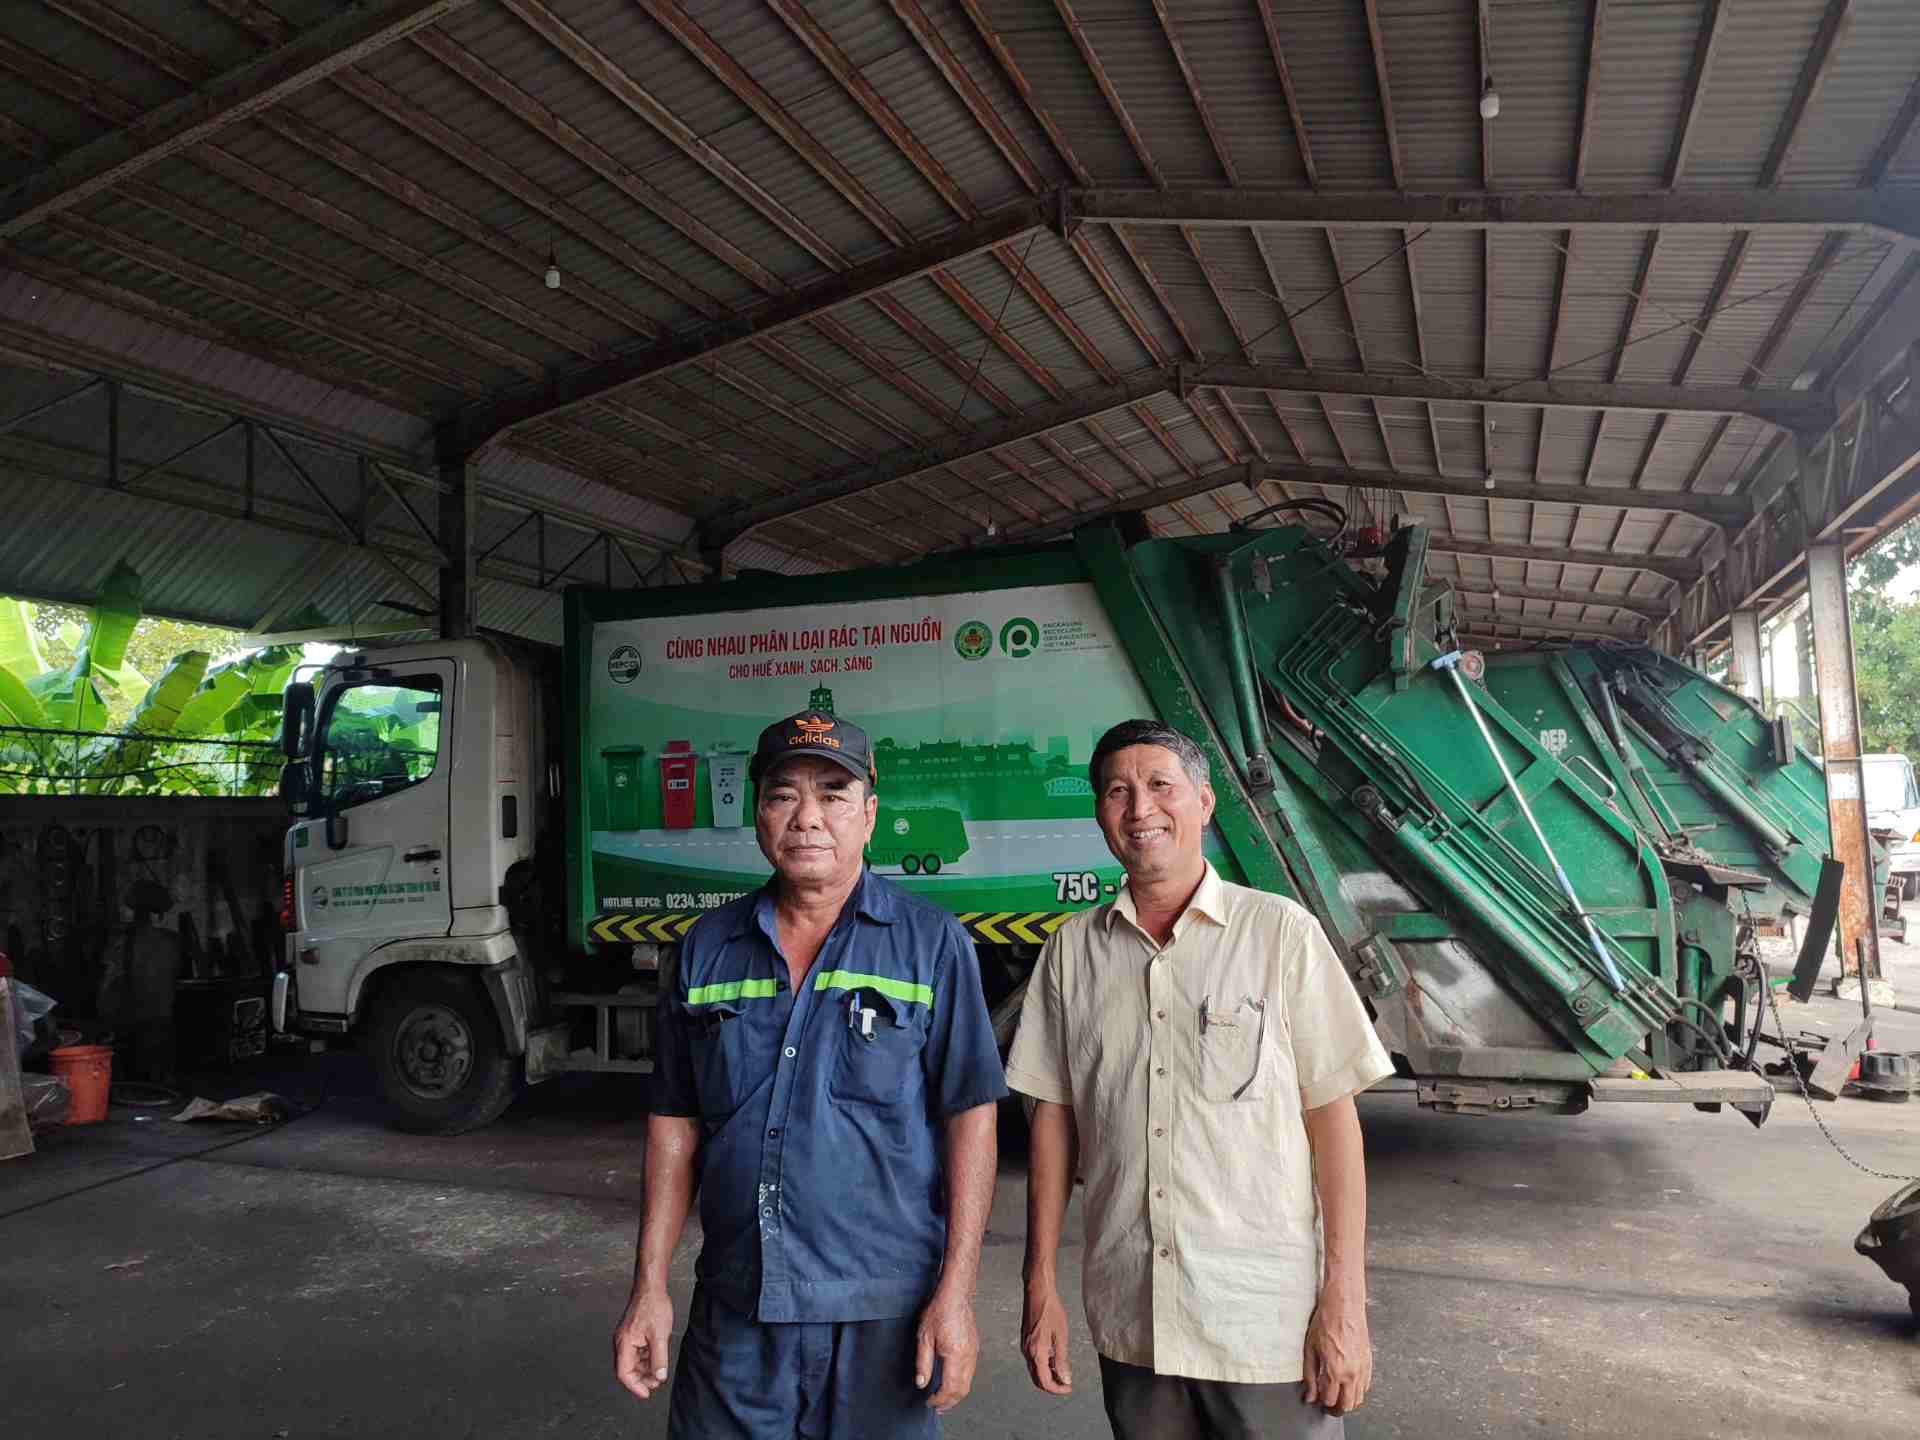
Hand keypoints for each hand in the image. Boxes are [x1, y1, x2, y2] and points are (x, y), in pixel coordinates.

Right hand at [613, 1290, 674, 1401]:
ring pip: (633, 1361)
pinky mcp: (633, 1334)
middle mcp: (622, 1342)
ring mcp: (627, 1338)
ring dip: (645, 1369)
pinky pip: (637, 1352)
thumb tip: (659, 1377)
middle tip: (656, 1383)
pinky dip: (646, 1359)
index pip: (624, 1373)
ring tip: (659, 1373)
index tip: (647, 1394)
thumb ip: (659, 1358)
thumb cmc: (653, 1307)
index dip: (635, 1386)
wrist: (651, 1287)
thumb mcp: (659, 1336)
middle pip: (627, 1369)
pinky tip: (657, 1359)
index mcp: (624, 1343)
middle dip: (641, 1378)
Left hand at [914, 1285, 978, 1413]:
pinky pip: (970, 1373)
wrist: (955, 1295)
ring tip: (943, 1399)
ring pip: (968, 1383)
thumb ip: (923, 1363)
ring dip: (956, 1394)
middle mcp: (968, 1357)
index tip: (929, 1403)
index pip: (950, 1388)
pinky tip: (951, 1382)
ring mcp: (973, 1353)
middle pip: (962, 1390)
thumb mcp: (924, 1338)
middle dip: (949, 1402)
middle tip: (937, 1408)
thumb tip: (921, 1383)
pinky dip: (961, 1383)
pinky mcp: (974, 1348)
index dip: (939, 1400)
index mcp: (955, 1356)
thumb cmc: (939, 1311)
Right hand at [1021, 1284, 1073, 1395]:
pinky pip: (1033, 1360)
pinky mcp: (1025, 1340)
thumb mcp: (1061, 1336)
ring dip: (1048, 1375)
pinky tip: (1054, 1358)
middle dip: (1052, 1385)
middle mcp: (1027, 1352)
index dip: (1057, 1389)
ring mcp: (1025, 1346)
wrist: (1038, 1291)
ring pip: (1035, 1370)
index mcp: (1037, 1352)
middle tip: (1066, 1383)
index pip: (1045, 1381)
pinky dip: (1044, 1365)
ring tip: (1063, 1370)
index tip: (1069, 1388)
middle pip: (1037, 1379)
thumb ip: (1062, 1360)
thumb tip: (1065, 1379)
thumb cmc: (1051, 1310)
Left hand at [1301, 1288, 1371, 1414]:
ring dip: (1348, 1401)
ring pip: (1359, 1398)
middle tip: (1327, 1404)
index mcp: (1335, 1371)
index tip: (1316, 1399)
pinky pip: (1366, 1385)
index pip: (1331, 1400)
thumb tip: (1309, 1395)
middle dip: (1336, 1408)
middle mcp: (1352, 1373)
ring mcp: (1363, 1368)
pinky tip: (1347, 1384)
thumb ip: (1310, 1376)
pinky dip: (1357, 1390)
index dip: (1322, 1403)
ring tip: (1337, 1395)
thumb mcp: (1310, 1349)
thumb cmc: (1326, 1322)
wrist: (1344, 1306)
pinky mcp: (1369, 1362)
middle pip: (1348, 1405)